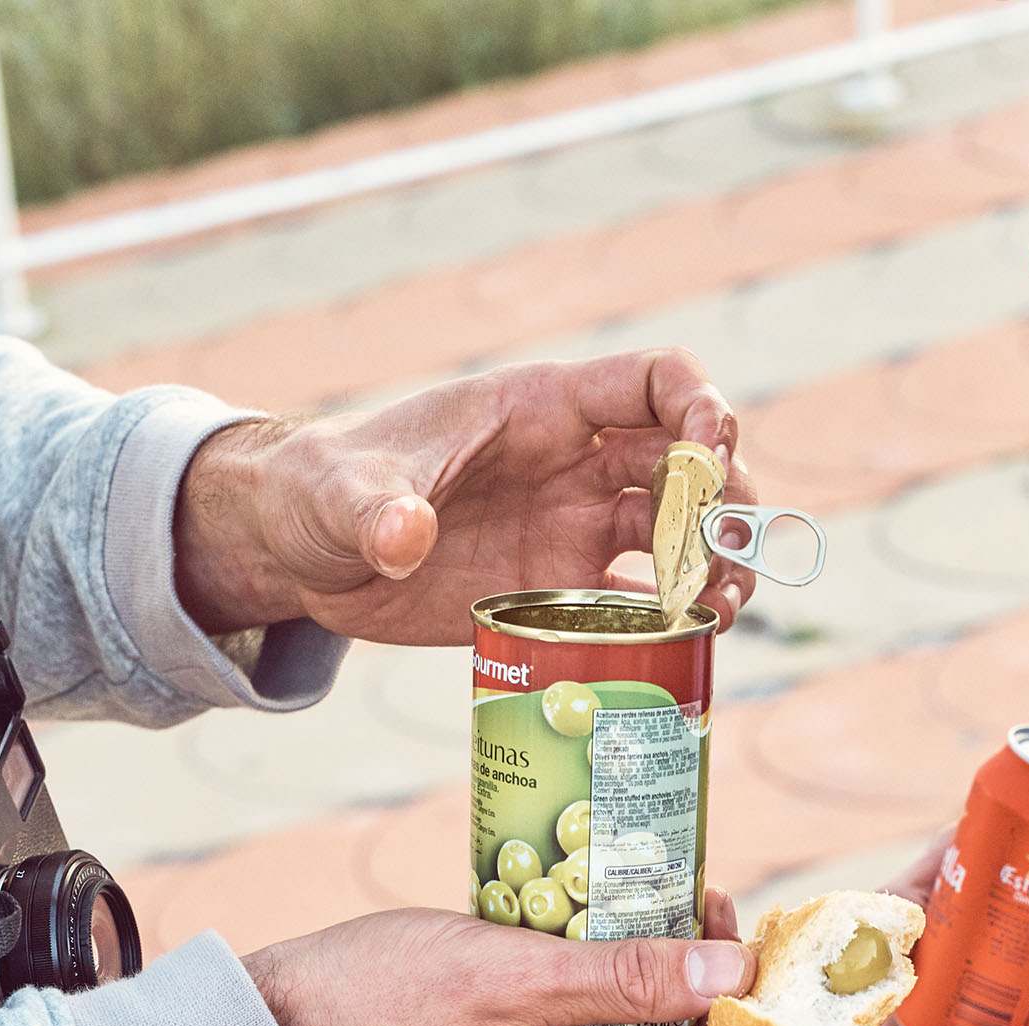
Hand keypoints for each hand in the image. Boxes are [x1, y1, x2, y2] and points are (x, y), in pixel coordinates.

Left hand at [175, 349, 756, 640]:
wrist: (302, 549)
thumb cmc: (319, 492)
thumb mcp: (338, 494)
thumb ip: (371, 508)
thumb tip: (402, 535)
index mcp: (538, 410)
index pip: (653, 382)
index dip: (700, 411)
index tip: (711, 460)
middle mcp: (572, 464)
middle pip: (686, 463)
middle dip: (725, 502)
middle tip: (726, 559)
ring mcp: (570, 528)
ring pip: (676, 533)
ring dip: (716, 564)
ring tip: (726, 608)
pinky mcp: (555, 590)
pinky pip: (637, 600)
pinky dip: (675, 616)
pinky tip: (691, 641)